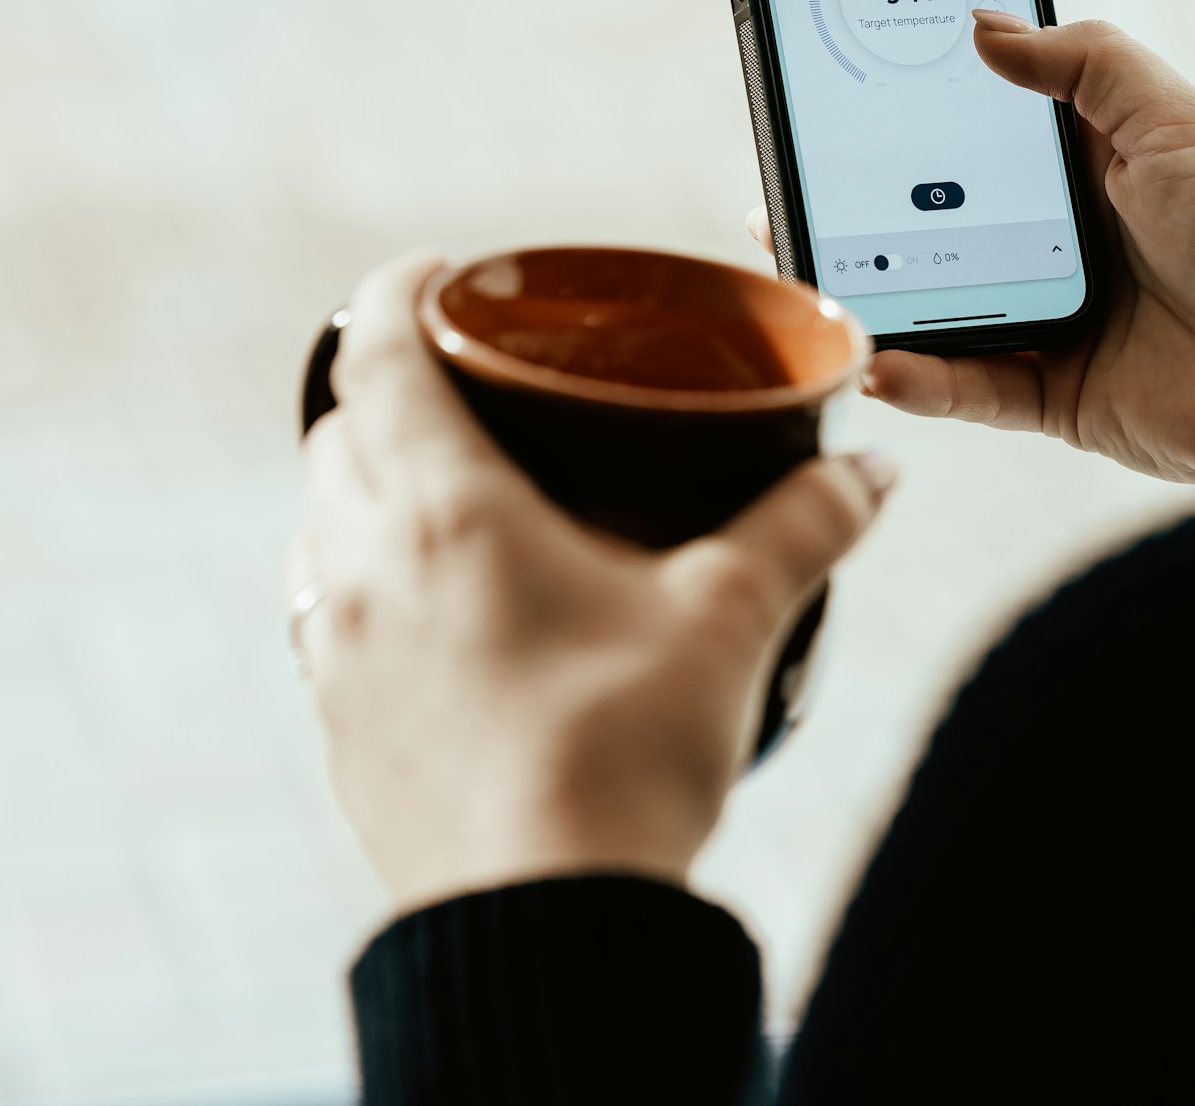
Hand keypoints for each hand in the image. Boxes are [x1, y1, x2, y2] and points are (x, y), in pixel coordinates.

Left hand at [289, 252, 895, 910]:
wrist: (547, 921)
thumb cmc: (625, 756)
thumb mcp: (733, 618)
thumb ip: (804, 525)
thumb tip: (874, 474)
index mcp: (445, 512)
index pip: (374, 353)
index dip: (394, 290)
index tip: (438, 273)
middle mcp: (366, 569)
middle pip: (336, 434)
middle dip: (386, 391)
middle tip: (470, 388)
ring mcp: (339, 657)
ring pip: (320, 529)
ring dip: (368, 489)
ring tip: (458, 500)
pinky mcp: (342, 733)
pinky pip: (329, 620)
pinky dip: (369, 585)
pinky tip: (448, 619)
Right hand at [758, 14, 1194, 494]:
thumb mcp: (1180, 123)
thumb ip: (1087, 65)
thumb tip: (985, 25)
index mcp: (1101, 160)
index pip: (989, 128)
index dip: (922, 110)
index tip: (844, 89)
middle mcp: (1072, 237)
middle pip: (947, 214)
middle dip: (868, 205)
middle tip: (788, 186)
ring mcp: (1061, 318)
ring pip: (945, 302)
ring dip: (879, 294)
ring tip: (808, 279)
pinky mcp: (1061, 396)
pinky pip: (971, 387)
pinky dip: (922, 377)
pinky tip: (876, 362)